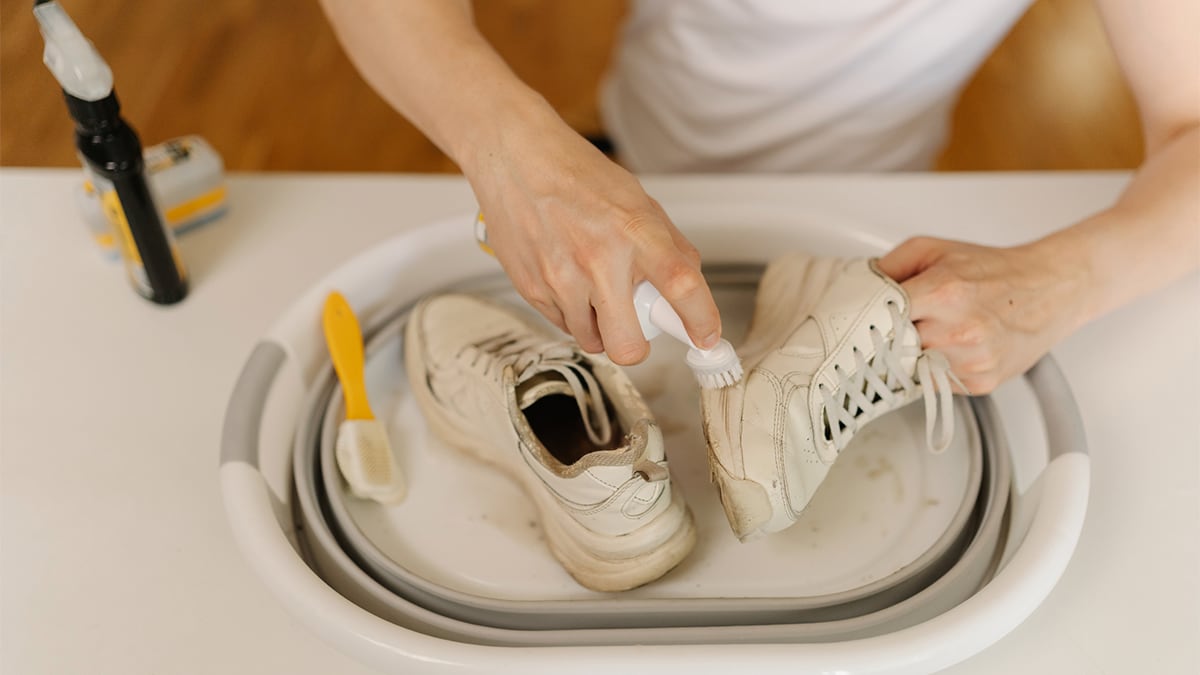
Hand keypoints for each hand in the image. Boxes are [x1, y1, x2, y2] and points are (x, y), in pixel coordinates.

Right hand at [462, 110, 720, 364]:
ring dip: (600, 327)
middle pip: (628, 346)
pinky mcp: (531, 289)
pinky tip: (569, 280)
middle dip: (637, 345)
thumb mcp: (637, 200)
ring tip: (595, 290)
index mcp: (634, 231)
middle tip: (636, 324)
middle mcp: (598, 259)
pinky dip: (572, 313)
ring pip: (593, 341)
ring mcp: (561, 279)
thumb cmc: (575, 174)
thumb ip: (667, 245)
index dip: (700, 321)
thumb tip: (688, 286)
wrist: (515, 158)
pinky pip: (562, 325)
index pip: (681, 286)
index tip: (706, 337)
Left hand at [877, 236, 1091, 393]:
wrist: (1049, 288)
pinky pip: (934, 381)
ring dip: (912, 353)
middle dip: (891, 335)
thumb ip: (889, 267)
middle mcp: (959, 329)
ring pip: (911, 367)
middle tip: (900, 325)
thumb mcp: (934, 250)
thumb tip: (855, 289)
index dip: (867, 318)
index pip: (879, 316)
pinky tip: (950, 347)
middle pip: (893, 345)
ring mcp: (971, 360)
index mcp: (943, 292)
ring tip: (933, 331)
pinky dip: (934, 367)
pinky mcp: (980, 381)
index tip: (860, 321)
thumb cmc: (993, 269)